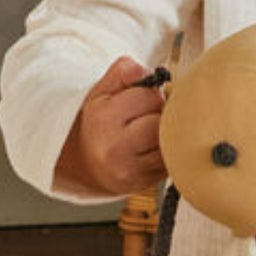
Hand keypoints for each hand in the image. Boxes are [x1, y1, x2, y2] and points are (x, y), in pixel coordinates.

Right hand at [54, 57, 168, 196]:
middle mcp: (115, 149)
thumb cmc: (98, 123)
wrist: (85, 163)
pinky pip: (170, 161)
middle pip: (161, 121)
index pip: (149, 97)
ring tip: (147, 133)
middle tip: (145, 117)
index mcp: (103, 121)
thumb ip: (125, 72)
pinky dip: (166, 151)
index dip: (150, 94)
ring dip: (166, 134)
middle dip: (159, 115)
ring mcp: (131, 170)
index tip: (139, 100)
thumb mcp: (102, 91)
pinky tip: (150, 149)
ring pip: (170, 142)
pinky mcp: (144, 183)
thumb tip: (151, 73)